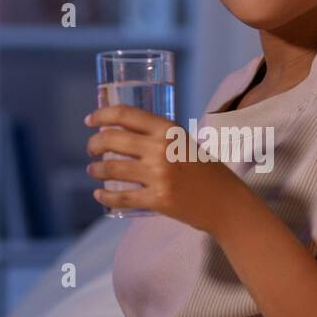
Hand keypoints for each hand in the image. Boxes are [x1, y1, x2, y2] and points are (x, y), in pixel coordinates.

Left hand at [84, 104, 253, 235]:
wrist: (226, 203)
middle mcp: (161, 149)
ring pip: (112, 169)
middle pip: (112, 140)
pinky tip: (100, 194)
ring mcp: (158, 175)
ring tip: (94, 170)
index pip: (126, 114)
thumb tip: (126, 132)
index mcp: (168, 129)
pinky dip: (105, 196)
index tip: (89, 120)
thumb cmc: (207, 172)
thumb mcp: (186, 143)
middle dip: (94, 144)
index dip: (102, 115)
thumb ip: (160, 137)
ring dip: (96, 169)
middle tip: (92, 149)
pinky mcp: (157, 200)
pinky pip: (121, 197)